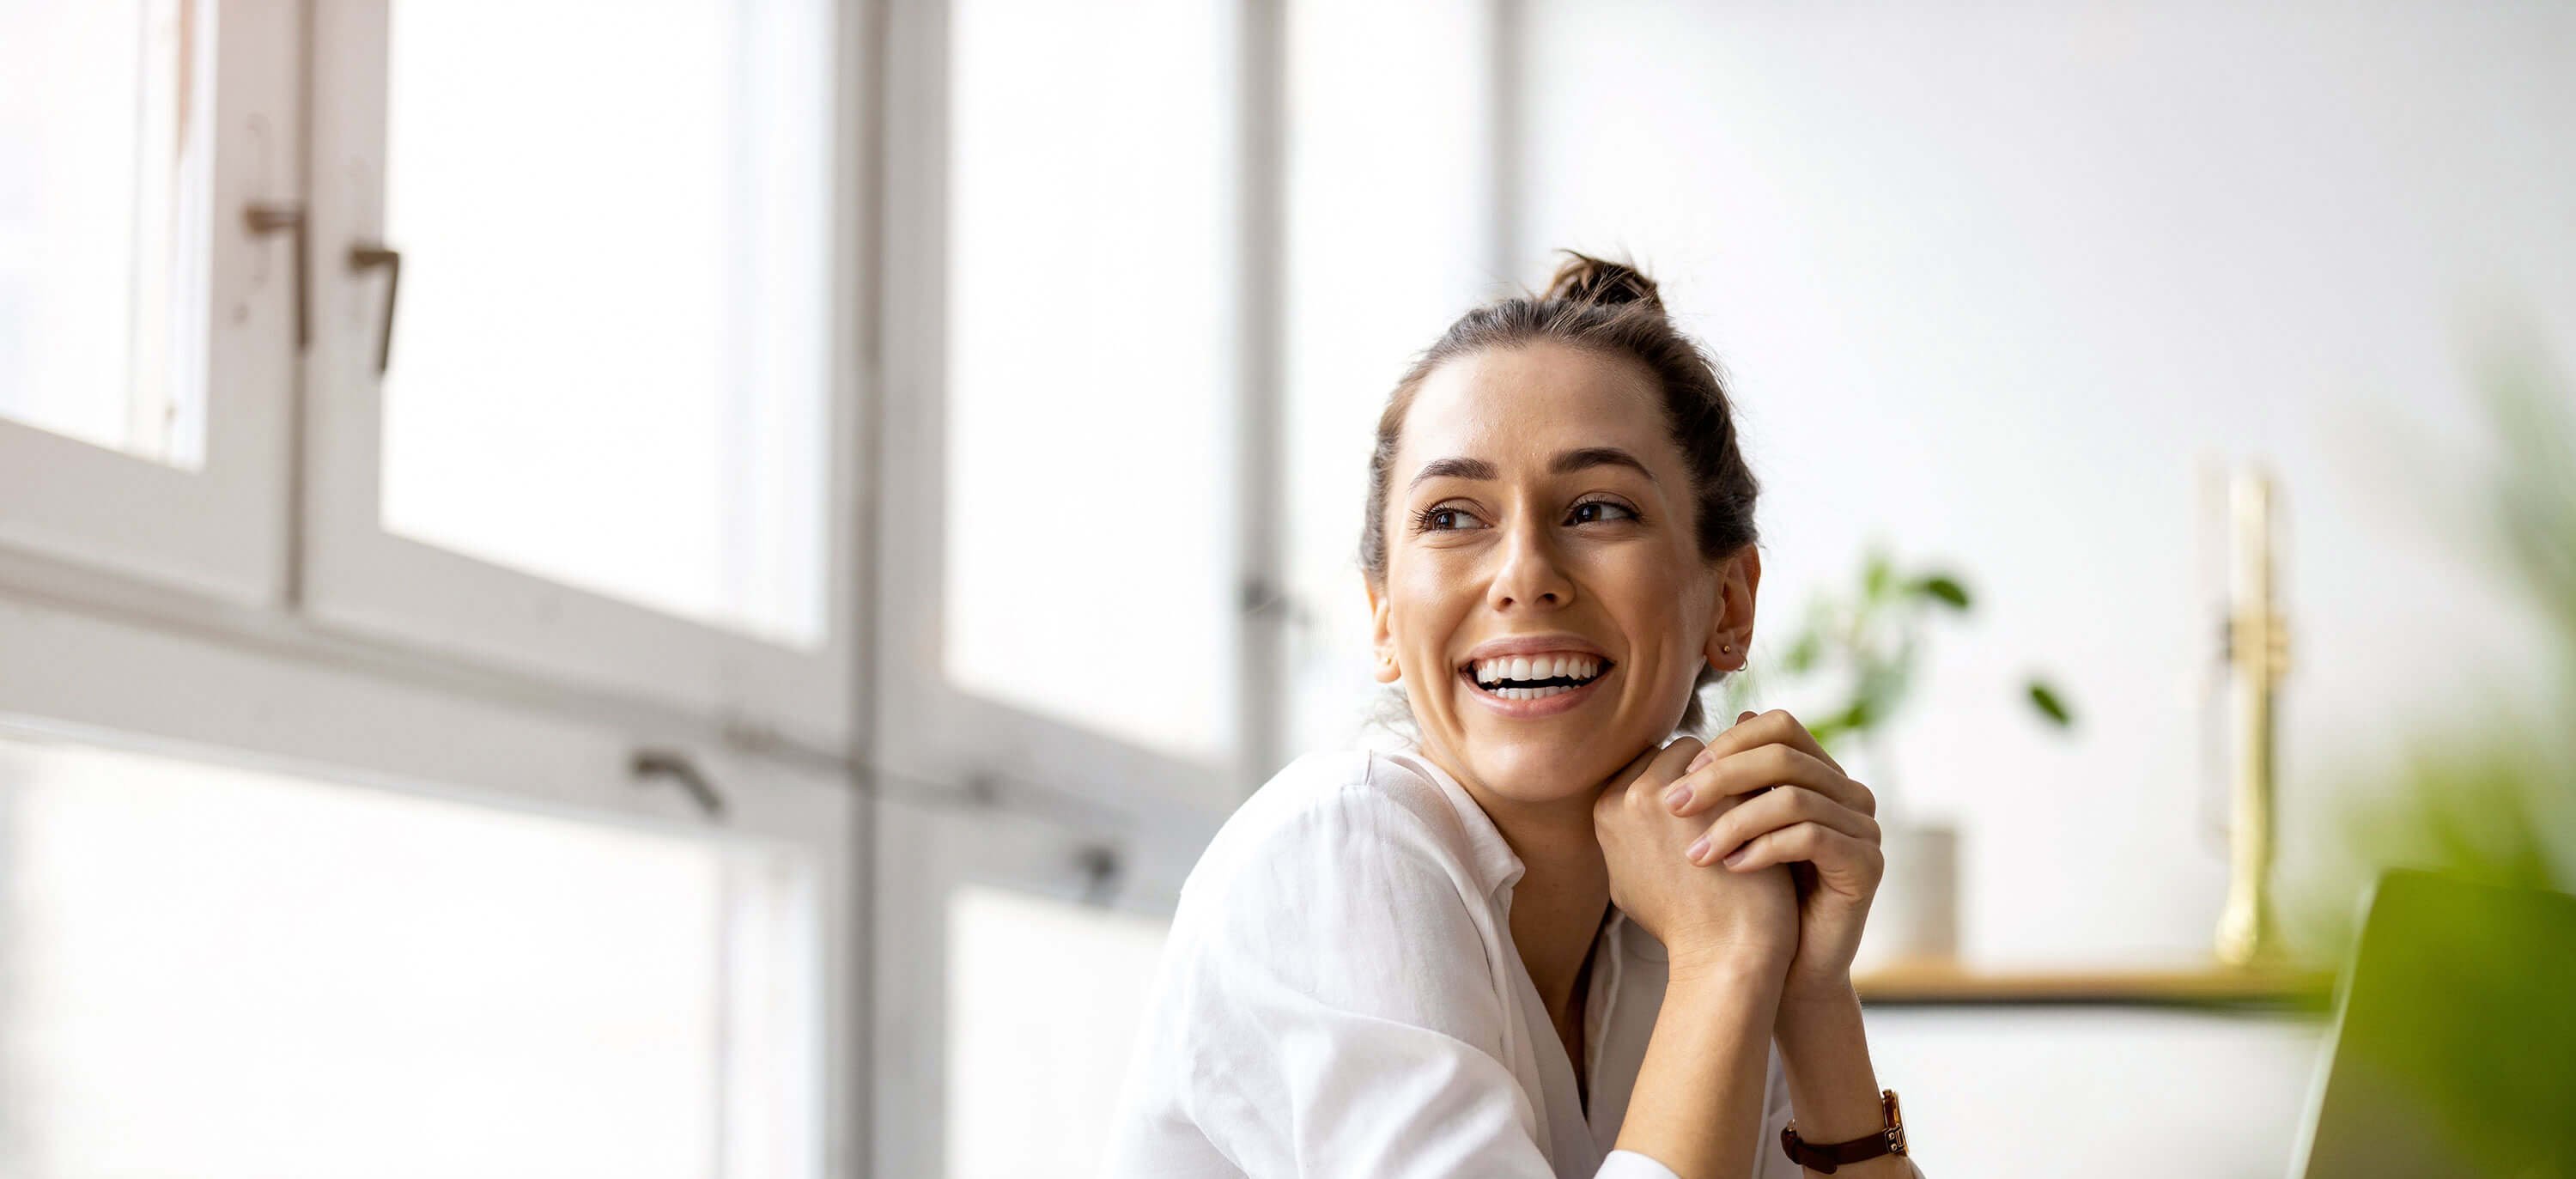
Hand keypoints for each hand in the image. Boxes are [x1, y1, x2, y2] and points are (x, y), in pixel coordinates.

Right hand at [1591, 737, 1797, 981]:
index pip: (1650, 764)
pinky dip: (1762, 785)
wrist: (1723, 955)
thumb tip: (1632, 800)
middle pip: (1680, 753)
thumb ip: (1627, 833)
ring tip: (1758, 810)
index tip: (1711, 811)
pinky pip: (1748, 768)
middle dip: (1711, 773)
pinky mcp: (1724, 796)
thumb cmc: (1682, 926)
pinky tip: (1776, 814)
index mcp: (1607, 809)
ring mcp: (1678, 794)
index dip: (1685, 784)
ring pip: (1717, 755)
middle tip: (1739, 806)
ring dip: (1738, 775)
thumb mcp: (1629, 880)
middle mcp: (1632, 795)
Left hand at [1660, 710, 1882, 996]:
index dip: (1728, 743)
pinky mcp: (1867, 865)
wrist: (1785, 969)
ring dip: (1734, 822)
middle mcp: (1848, 793)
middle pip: (1784, 755)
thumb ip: (1721, 787)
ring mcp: (1863, 827)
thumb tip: (1687, 739)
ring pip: (1794, 798)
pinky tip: (1731, 868)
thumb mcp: (1731, 833)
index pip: (1778, 726)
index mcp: (1818, 775)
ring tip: (1696, 853)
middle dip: (1721, 778)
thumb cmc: (1750, 899)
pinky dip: (1764, 849)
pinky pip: (1812, 838)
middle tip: (1674, 806)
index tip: (1682, 777)